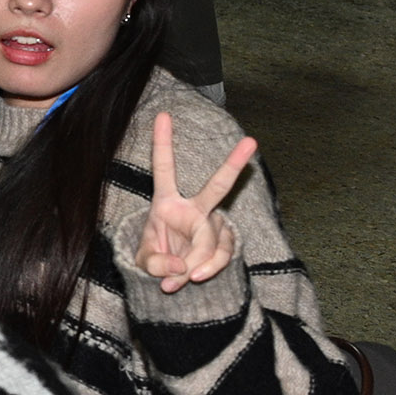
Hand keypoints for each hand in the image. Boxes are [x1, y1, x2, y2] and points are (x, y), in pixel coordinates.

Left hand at [137, 110, 255, 291]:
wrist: (174, 277)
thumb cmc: (156, 259)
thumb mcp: (143, 261)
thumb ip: (155, 263)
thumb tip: (181, 268)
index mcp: (166, 202)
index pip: (164, 169)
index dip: (162, 143)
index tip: (162, 115)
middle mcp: (194, 208)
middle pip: (218, 186)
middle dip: (234, 164)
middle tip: (252, 141)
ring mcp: (213, 224)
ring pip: (212, 239)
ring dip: (196, 262)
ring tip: (180, 279)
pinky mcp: (224, 241)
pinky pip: (223, 254)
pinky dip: (208, 269)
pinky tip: (196, 278)